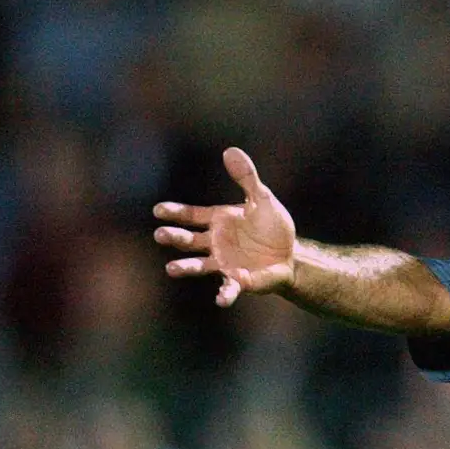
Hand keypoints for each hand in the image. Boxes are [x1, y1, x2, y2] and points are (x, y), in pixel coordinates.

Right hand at [154, 148, 295, 306]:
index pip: (191, 216)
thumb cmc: (273, 227)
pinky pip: (230, 287)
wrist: (290, 254)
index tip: (158, 211)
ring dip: (186, 267)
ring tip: (171, 268)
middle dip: (175, 237)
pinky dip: (226, 292)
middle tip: (161, 234)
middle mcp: (214, 243)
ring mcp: (223, 262)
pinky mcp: (238, 280)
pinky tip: (222, 298)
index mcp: (218, 221)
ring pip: (199, 265)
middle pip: (188, 240)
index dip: (175, 213)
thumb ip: (247, 178)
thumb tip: (231, 150)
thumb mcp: (262, 199)